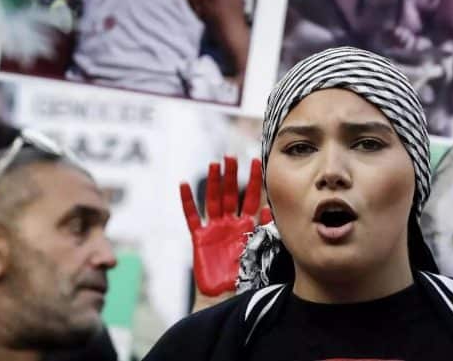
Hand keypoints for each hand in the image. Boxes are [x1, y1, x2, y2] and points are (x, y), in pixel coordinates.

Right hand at [180, 157, 270, 295]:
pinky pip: (192, 217)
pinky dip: (187, 201)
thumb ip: (262, 230)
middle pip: (229, 193)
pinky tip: (184, 185)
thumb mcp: (258, 250)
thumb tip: (269, 211)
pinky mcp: (199, 238)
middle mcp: (229, 223)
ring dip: (212, 182)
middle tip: (232, 156)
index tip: (257, 161)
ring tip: (213, 165)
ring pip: (212, 200)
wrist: (226, 295)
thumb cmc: (245, 276)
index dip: (254, 180)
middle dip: (231, 175)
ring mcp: (213, 229)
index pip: (250, 197)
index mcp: (245, 224)